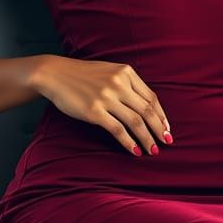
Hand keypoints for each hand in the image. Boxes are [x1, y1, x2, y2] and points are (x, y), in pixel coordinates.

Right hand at [33, 56, 172, 156]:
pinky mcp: (94, 111)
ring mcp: (106, 97)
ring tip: (153, 150)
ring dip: (147, 138)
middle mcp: (119, 83)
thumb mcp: (110, 71)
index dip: (162, 116)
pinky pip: (118, 129)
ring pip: (135, 122)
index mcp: (126, 72)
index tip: (167, 129)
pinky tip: (135, 150)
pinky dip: (129, 142)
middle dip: (159, 129)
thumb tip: (147, 107)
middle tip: (166, 142)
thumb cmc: (84, 75)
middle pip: (147, 110)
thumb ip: (127, 84)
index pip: (152, 97)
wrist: (55, 74)